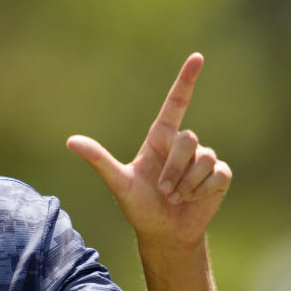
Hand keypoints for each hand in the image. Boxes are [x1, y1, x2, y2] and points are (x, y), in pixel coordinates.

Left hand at [66, 53, 231, 245]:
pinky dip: (201, 190)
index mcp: (160, 139)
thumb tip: (70, 141)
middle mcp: (183, 145)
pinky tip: (193, 200)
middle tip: (162, 190)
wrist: (163, 233)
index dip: (187, 80)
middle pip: (188, 139)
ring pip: (203, 158)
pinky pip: (216, 174)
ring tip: (175, 197)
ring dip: (185, 183)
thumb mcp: (118, 183)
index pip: (176, 103)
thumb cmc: (139, 206)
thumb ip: (98, 159)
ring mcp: (204, 159)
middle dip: (173, 169)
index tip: (197, 57)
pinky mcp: (219, 176)